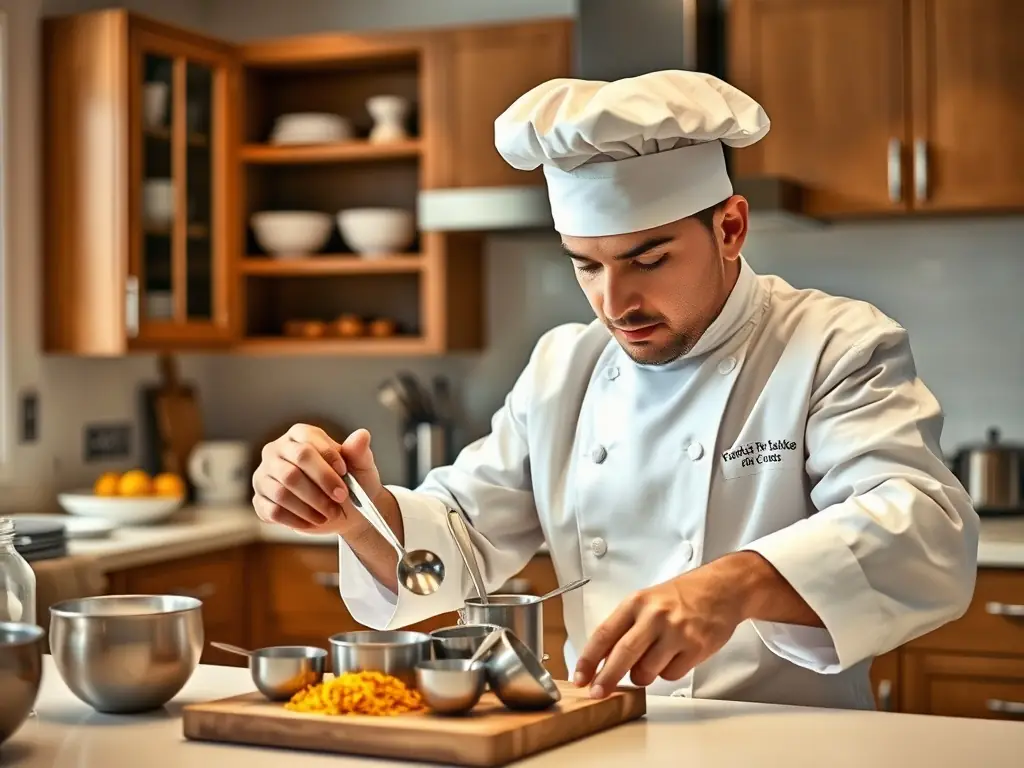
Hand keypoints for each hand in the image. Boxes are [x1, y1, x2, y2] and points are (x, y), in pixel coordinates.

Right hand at [252, 425, 384, 535]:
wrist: (347, 509)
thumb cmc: (351, 482)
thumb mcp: (360, 466)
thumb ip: (359, 451)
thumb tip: (362, 435)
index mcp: (299, 435)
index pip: (306, 445)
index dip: (326, 460)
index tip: (344, 472)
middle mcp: (276, 451)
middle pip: (292, 470)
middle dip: (320, 488)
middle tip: (341, 498)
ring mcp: (264, 475)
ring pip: (282, 492)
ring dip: (310, 506)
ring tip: (330, 513)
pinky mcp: (260, 500)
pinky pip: (273, 511)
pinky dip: (297, 519)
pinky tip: (313, 521)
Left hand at [573, 555, 755, 697]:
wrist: (722, 588)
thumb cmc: (681, 596)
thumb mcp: (647, 601)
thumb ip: (626, 627)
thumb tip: (602, 660)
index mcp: (636, 602)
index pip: (604, 633)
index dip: (588, 658)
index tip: (580, 676)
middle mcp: (654, 616)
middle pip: (623, 654)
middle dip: (606, 678)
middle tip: (597, 692)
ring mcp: (676, 632)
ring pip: (646, 671)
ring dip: (642, 676)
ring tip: (651, 660)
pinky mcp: (695, 647)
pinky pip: (670, 675)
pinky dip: (667, 673)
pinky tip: (674, 656)